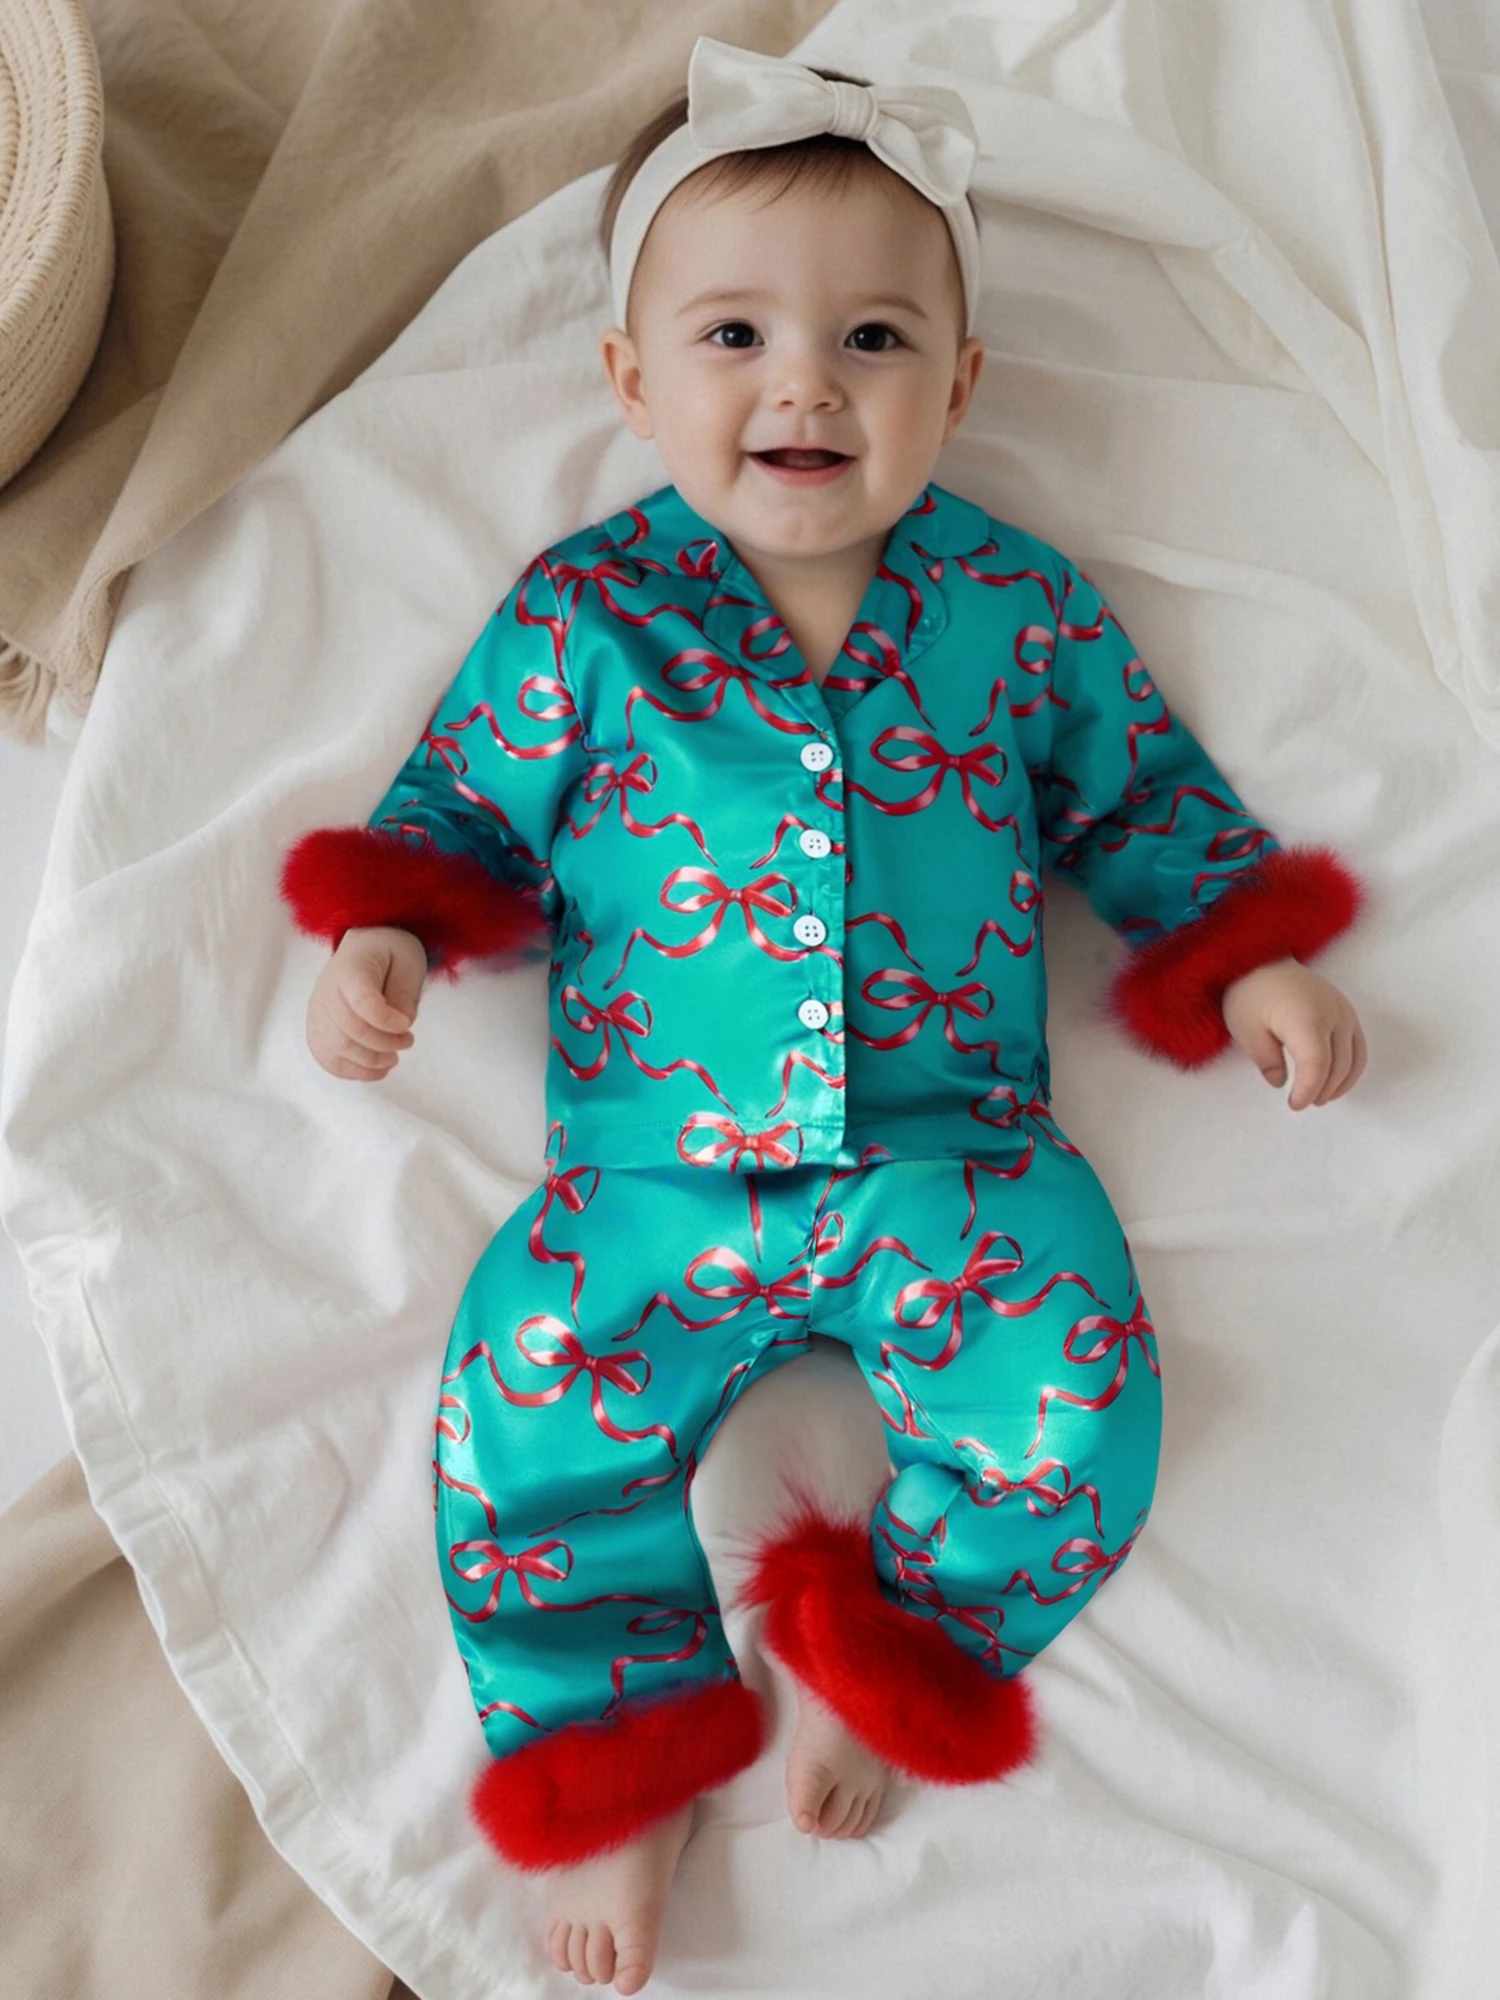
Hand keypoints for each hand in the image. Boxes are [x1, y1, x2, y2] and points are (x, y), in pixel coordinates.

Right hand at [306, 925, 427, 1080]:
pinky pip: (327, 1058)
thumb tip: (400, 1027)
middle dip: (384, 1044)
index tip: (406, 1025)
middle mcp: (327, 991)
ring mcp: (318, 1011)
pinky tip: (375, 1070)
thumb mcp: (408, 962)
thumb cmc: (388, 952)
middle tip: (407, 1041)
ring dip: (369, 1062)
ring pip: (337, 1050)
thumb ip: (405, 994)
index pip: (362, 1002)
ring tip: (393, 1058)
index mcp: (351, 969)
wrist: (363, 946)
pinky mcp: (317, 1027)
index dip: (386, 1021)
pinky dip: (351, 1070)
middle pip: (350, 1031)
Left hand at [1220, 956, 1366, 1109]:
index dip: (1308, 1090)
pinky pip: (1358, 1047)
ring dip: (1338, 1084)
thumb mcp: (1246, 1030)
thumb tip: (1281, 1081)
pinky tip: (1335, 1082)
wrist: (1262, 958)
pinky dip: (1350, 1068)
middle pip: (1337, 1065)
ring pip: (1353, 1059)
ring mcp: (1344, 1012)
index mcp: (1306, 1018)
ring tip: (1317, 1097)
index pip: (1317, 1065)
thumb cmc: (1250, 993)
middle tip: (1300, 1102)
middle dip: (1320, 1090)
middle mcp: (1333, 1014)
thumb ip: (1266, 1060)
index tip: (1294, 1104)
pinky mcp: (1346, 1012)